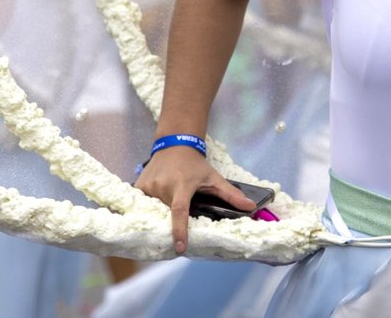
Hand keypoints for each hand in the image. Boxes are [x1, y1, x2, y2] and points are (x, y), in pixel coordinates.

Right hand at [135, 146, 254, 253]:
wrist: (174, 144)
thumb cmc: (194, 164)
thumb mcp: (213, 178)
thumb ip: (230, 194)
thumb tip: (250, 207)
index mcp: (181, 186)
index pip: (179, 211)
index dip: (179, 230)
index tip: (179, 247)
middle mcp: (163, 186)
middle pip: (166, 214)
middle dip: (169, 226)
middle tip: (174, 235)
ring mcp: (148, 186)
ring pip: (154, 210)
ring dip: (159, 216)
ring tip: (164, 217)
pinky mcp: (139, 186)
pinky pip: (143, 204)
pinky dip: (148, 210)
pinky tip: (153, 209)